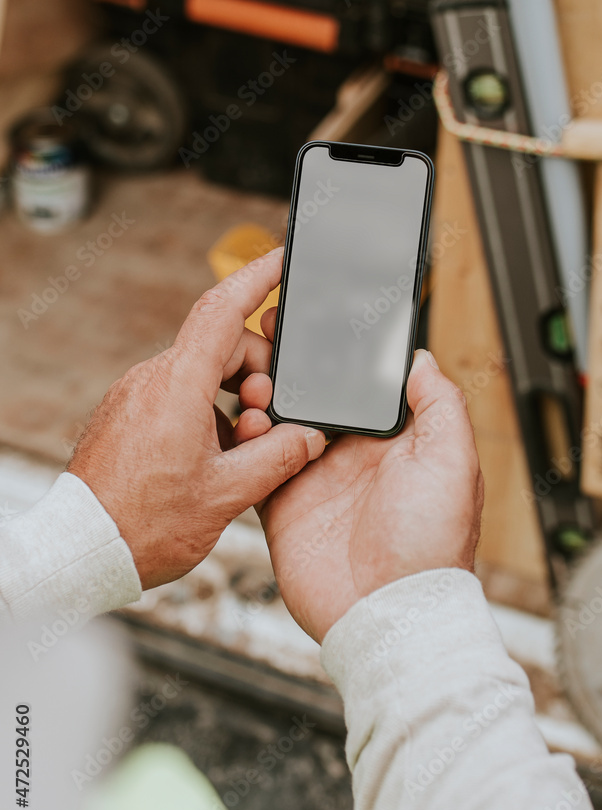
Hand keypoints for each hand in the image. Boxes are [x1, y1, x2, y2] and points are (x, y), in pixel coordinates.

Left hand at [68, 248, 324, 587]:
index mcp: (178, 388)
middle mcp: (152, 380)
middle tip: (268, 425)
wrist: (83, 550)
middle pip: (223, 347)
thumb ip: (279, 458)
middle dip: (259, 376)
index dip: (257, 277)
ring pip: (203, 374)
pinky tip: (215, 456)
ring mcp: (136, 395)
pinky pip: (179, 395)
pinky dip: (208, 412)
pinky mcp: (127, 414)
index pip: (222, 311)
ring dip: (235, 400)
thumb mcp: (228, 495)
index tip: (283, 259)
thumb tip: (309, 436)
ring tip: (242, 450)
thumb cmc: (146, 526)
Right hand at [248, 315, 482, 642]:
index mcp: (395, 442)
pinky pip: (258, 464)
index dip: (342, 353)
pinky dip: (246, 441)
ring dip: (264, 396)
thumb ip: (440, 405)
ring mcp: (315, 479)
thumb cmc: (431, 547)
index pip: (363, 384)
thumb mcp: (454, 464)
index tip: (320, 319)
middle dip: (294, 364)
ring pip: (281, 422)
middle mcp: (353, 456)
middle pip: (316, 396)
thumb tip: (419, 358)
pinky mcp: (284, 505)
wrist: (387, 615)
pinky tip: (240, 417)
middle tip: (270, 332)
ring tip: (252, 373)